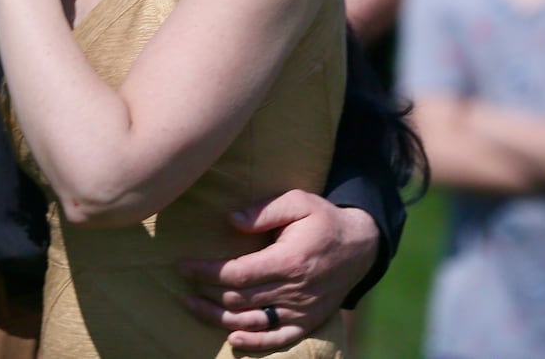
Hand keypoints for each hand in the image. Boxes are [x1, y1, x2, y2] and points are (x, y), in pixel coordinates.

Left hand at [178, 190, 377, 350]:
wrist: (361, 246)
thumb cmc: (323, 220)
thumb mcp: (297, 201)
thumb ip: (263, 210)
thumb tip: (230, 219)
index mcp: (288, 260)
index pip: (237, 273)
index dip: (206, 272)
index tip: (184, 266)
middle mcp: (294, 290)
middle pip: (239, 300)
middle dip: (206, 293)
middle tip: (185, 284)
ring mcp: (302, 310)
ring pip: (252, 321)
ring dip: (218, 318)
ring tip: (194, 305)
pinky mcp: (309, 321)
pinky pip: (279, 339)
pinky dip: (255, 343)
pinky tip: (233, 339)